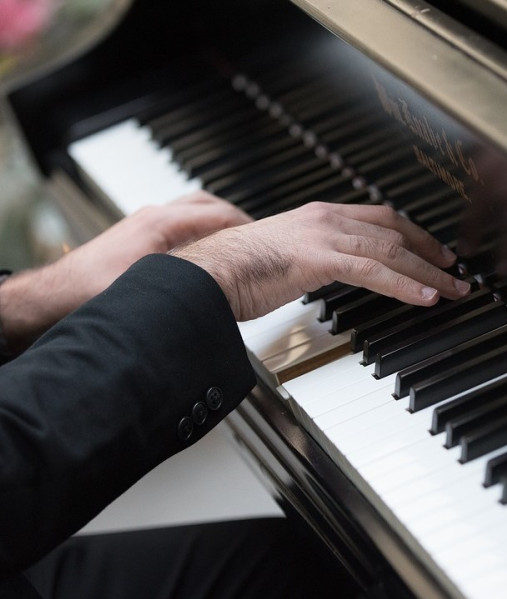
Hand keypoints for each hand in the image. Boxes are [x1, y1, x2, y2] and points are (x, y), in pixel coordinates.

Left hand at [0, 192, 250, 352]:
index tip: (264, 237)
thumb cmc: (89, 292)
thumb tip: (222, 295)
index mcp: (162, 224)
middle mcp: (155, 218)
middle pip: (207, 204)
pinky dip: (200, 231)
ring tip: (236, 239)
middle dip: (236, 217)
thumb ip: (188, 289)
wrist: (54, 297)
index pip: (218, 214)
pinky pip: (180, 224)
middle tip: (256, 234)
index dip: (246, 226)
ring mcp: (146, 225)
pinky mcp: (139, 238)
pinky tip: (205, 252)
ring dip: (217, 222)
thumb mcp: (148, 290)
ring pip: (193, 211)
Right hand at [172, 202, 470, 320]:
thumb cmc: (235, 272)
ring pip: (391, 250)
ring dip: (428, 272)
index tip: (432, 251)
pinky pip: (374, 271)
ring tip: (452, 290)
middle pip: (394, 230)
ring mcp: (324, 234)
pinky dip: (405, 284)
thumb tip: (330, 272)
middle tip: (454, 270)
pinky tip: (425, 297)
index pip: (379, 219)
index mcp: (318, 216)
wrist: (206, 272)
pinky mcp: (320, 257)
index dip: (412, 234)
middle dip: (429, 251)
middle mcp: (326, 218)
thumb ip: (313, 260)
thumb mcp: (285, 259)